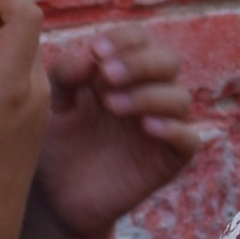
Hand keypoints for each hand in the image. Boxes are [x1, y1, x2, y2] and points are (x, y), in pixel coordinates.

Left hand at [34, 25, 209, 238]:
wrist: (56, 198)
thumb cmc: (54, 145)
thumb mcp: (50, 103)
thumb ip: (65, 74)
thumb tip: (88, 57)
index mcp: (120, 74)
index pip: (139, 40)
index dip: (124, 40)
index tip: (97, 51)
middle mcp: (147, 95)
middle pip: (168, 61)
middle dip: (140, 62)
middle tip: (107, 75)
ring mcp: (162, 126)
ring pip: (179, 97)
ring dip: (149, 95)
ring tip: (113, 106)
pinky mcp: (169, 159)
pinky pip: (189, 138)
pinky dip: (172, 129)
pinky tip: (144, 128)